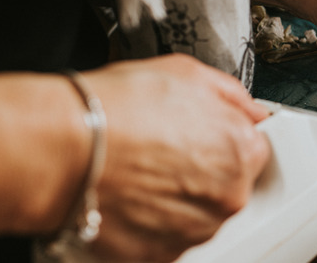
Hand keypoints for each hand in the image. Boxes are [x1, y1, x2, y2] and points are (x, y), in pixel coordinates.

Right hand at [82, 54, 269, 261]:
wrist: (62, 149)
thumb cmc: (119, 109)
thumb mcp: (187, 73)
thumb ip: (232, 95)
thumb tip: (251, 110)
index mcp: (242, 152)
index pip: (254, 148)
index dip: (224, 137)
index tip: (202, 134)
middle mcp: (227, 198)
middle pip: (228, 185)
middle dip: (202, 168)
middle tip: (164, 149)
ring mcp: (194, 232)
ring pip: (197, 214)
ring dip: (178, 198)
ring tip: (141, 171)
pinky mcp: (160, 256)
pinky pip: (165, 238)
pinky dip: (151, 223)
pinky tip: (129, 196)